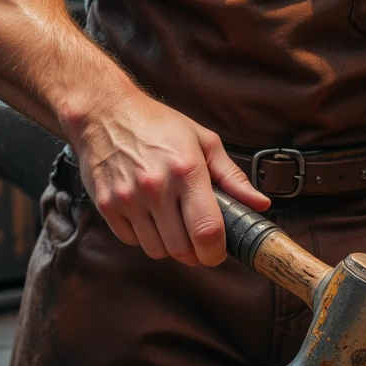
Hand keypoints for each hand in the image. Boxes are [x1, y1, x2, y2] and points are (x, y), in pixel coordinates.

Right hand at [70, 89, 269, 266]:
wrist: (104, 112)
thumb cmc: (158, 125)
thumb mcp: (203, 141)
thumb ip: (232, 177)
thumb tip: (260, 204)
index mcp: (186, 170)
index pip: (207, 230)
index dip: (216, 251)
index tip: (218, 251)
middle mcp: (156, 187)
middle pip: (181, 249)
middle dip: (195, 253)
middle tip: (197, 240)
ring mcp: (127, 198)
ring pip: (156, 250)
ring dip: (169, 246)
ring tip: (173, 225)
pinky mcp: (106, 205)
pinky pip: (131, 241)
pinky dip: (144, 237)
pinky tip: (149, 216)